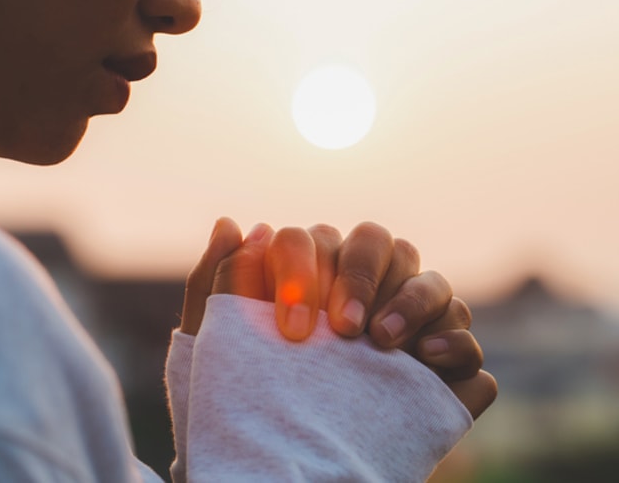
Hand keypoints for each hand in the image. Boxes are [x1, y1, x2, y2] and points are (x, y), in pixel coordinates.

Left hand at [182, 217, 496, 418]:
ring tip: (382, 343)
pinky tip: (429, 360)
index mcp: (314, 275)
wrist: (286, 465)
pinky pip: (465, 337)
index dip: (306, 268)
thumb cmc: (248, 398)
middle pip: (380, 243)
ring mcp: (409, 325)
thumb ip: (218, 283)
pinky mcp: (443, 368)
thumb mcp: (219, 347)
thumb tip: (233, 224)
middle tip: (342, 329)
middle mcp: (365, 291)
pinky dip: (456, 341)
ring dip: (410, 301)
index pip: (317, 240)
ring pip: (430, 280)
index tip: (293, 327)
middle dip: (361, 276)